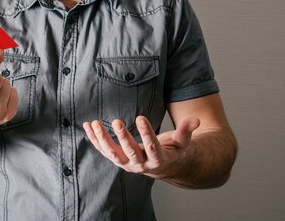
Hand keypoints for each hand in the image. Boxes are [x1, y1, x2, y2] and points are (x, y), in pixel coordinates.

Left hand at [83, 116, 199, 178]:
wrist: (161, 166)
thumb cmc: (172, 150)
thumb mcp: (182, 142)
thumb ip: (187, 131)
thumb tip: (196, 119)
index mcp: (158, 160)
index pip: (152, 147)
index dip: (147, 133)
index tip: (140, 117)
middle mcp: (141, 165)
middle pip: (131, 152)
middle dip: (123, 137)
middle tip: (117, 121)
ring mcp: (127, 164)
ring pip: (113, 154)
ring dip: (102, 139)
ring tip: (94, 124)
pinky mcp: (118, 160)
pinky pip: (104, 150)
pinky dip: (95, 139)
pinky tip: (87, 126)